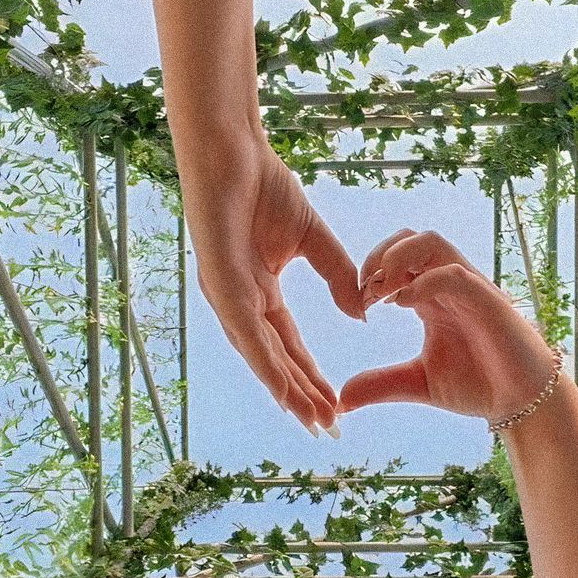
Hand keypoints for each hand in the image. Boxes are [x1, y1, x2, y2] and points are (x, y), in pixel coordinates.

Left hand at [181, 136, 364, 435]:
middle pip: (276, 361)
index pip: (289, 347)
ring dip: (285, 391)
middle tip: (328, 428)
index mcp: (259, 294)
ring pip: (260, 356)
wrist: (231, 149)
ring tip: (312, 420)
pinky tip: (281, 390)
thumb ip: (336, 273)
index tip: (337, 405)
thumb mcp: (312, 238)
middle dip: (302, 396)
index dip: (312, 378)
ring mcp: (226, 296)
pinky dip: (264, 363)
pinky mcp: (218, 282)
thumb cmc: (263, 185)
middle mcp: (239, 304)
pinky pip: (244, 332)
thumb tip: (359, 312)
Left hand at [338, 229, 559, 421]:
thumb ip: (381, 384)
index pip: (395, 258)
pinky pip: (454, 273)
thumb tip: (341, 400)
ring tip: (380, 292)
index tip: (356, 306)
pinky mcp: (488, 301)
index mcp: (430, 296)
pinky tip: (404, 305)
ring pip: (431, 243)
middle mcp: (447, 284)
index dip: (369, 272)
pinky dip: (425, 281)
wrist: (521, 403)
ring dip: (397, 258)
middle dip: (378, 256)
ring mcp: (469, 288)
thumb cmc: (477, 386)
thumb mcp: (418, 384)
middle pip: (409, 238)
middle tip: (362, 292)